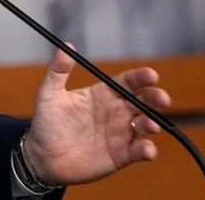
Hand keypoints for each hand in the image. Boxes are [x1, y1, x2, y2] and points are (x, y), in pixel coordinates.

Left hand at [24, 47, 170, 184]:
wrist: (42, 157)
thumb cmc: (46, 123)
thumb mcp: (48, 94)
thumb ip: (57, 71)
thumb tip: (64, 47)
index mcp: (102, 95)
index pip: (127, 82)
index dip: (141, 78)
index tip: (152, 75)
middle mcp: (116, 112)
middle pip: (143, 102)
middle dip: (155, 98)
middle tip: (162, 98)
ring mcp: (120, 134)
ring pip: (145, 125)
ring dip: (152, 124)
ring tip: (149, 124)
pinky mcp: (121, 155)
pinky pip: (139, 151)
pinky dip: (147, 150)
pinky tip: (146, 149)